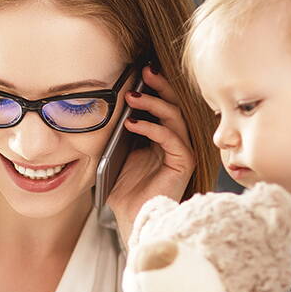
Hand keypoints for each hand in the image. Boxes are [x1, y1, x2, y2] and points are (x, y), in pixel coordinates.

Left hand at [107, 64, 195, 244]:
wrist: (133, 220)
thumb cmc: (125, 192)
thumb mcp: (116, 155)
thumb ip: (117, 134)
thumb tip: (106, 108)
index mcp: (161, 138)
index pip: (163, 105)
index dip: (154, 87)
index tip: (138, 72)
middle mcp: (175, 141)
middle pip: (174, 104)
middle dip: (160, 85)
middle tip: (144, 71)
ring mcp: (181, 151)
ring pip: (175, 116)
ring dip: (154, 103)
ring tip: (133, 96)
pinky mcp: (183, 162)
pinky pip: (171, 138)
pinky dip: (152, 127)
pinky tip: (132, 123)